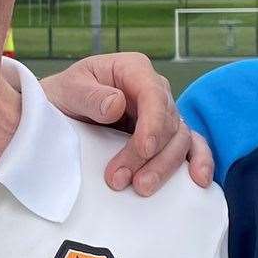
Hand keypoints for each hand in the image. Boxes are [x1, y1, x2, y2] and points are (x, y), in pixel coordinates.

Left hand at [39, 52, 214, 195]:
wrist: (59, 111)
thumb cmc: (63, 95)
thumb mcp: (67, 90)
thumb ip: (89, 95)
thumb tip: (117, 104)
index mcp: (133, 69)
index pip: (154, 94)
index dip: (153, 124)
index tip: (143, 150)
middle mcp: (154, 89)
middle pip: (169, 122)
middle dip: (150, 155)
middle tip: (121, 180)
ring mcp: (162, 113)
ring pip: (179, 139)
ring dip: (164, 166)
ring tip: (141, 188)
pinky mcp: (164, 135)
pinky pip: (189, 146)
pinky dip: (197, 161)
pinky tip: (198, 181)